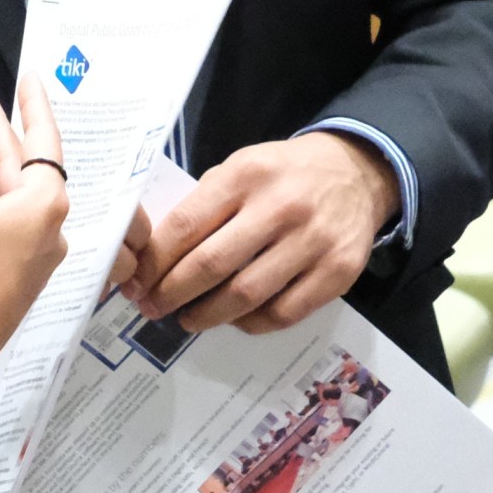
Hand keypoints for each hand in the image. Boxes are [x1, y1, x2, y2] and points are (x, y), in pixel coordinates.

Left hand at [122, 134, 395, 334]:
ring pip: (245, 295)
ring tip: (188, 318)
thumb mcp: (240, 169)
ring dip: (207, 315)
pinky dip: (250, 323)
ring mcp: (313, 241)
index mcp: (246, 174)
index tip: (137, 283)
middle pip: (211, 264)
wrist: (356, 173)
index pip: (186, 224)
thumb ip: (204, 207)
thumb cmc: (283, 175)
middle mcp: (281, 207)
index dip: (155, 262)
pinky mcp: (339, 272)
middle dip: (172, 293)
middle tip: (153, 308)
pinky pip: (283, 313)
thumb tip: (158, 261)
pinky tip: (235, 319)